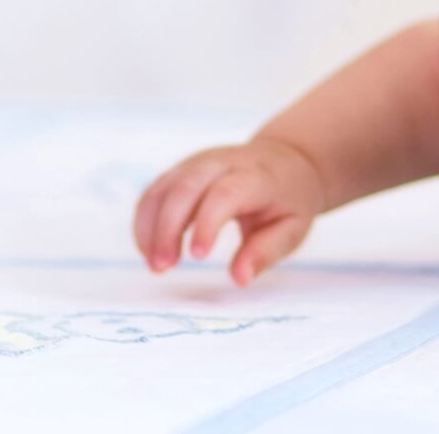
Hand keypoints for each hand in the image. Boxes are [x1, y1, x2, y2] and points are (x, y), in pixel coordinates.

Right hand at [132, 137, 327, 286]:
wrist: (288, 160)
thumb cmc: (288, 200)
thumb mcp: (292, 228)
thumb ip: (266, 252)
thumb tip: (240, 278)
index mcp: (256, 178)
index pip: (225, 194)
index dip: (206, 223)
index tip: (197, 257)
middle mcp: (223, 163)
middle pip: (185, 187)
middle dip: (167, 228)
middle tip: (163, 267)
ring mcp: (198, 163)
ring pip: (163, 188)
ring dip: (150, 227)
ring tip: (156, 265)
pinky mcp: (181, 169)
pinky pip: (154, 192)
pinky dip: (145, 222)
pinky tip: (150, 249)